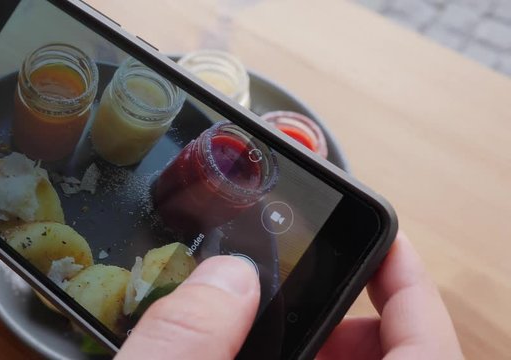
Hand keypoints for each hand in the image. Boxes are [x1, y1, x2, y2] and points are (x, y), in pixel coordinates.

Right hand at [116, 234, 462, 359]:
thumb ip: (191, 341)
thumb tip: (226, 274)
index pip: (425, 348)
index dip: (411, 285)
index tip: (385, 239)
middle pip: (385, 352)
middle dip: (336, 303)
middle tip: (283, 278)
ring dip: (301, 334)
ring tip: (247, 307)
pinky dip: (286, 355)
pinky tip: (234, 344)